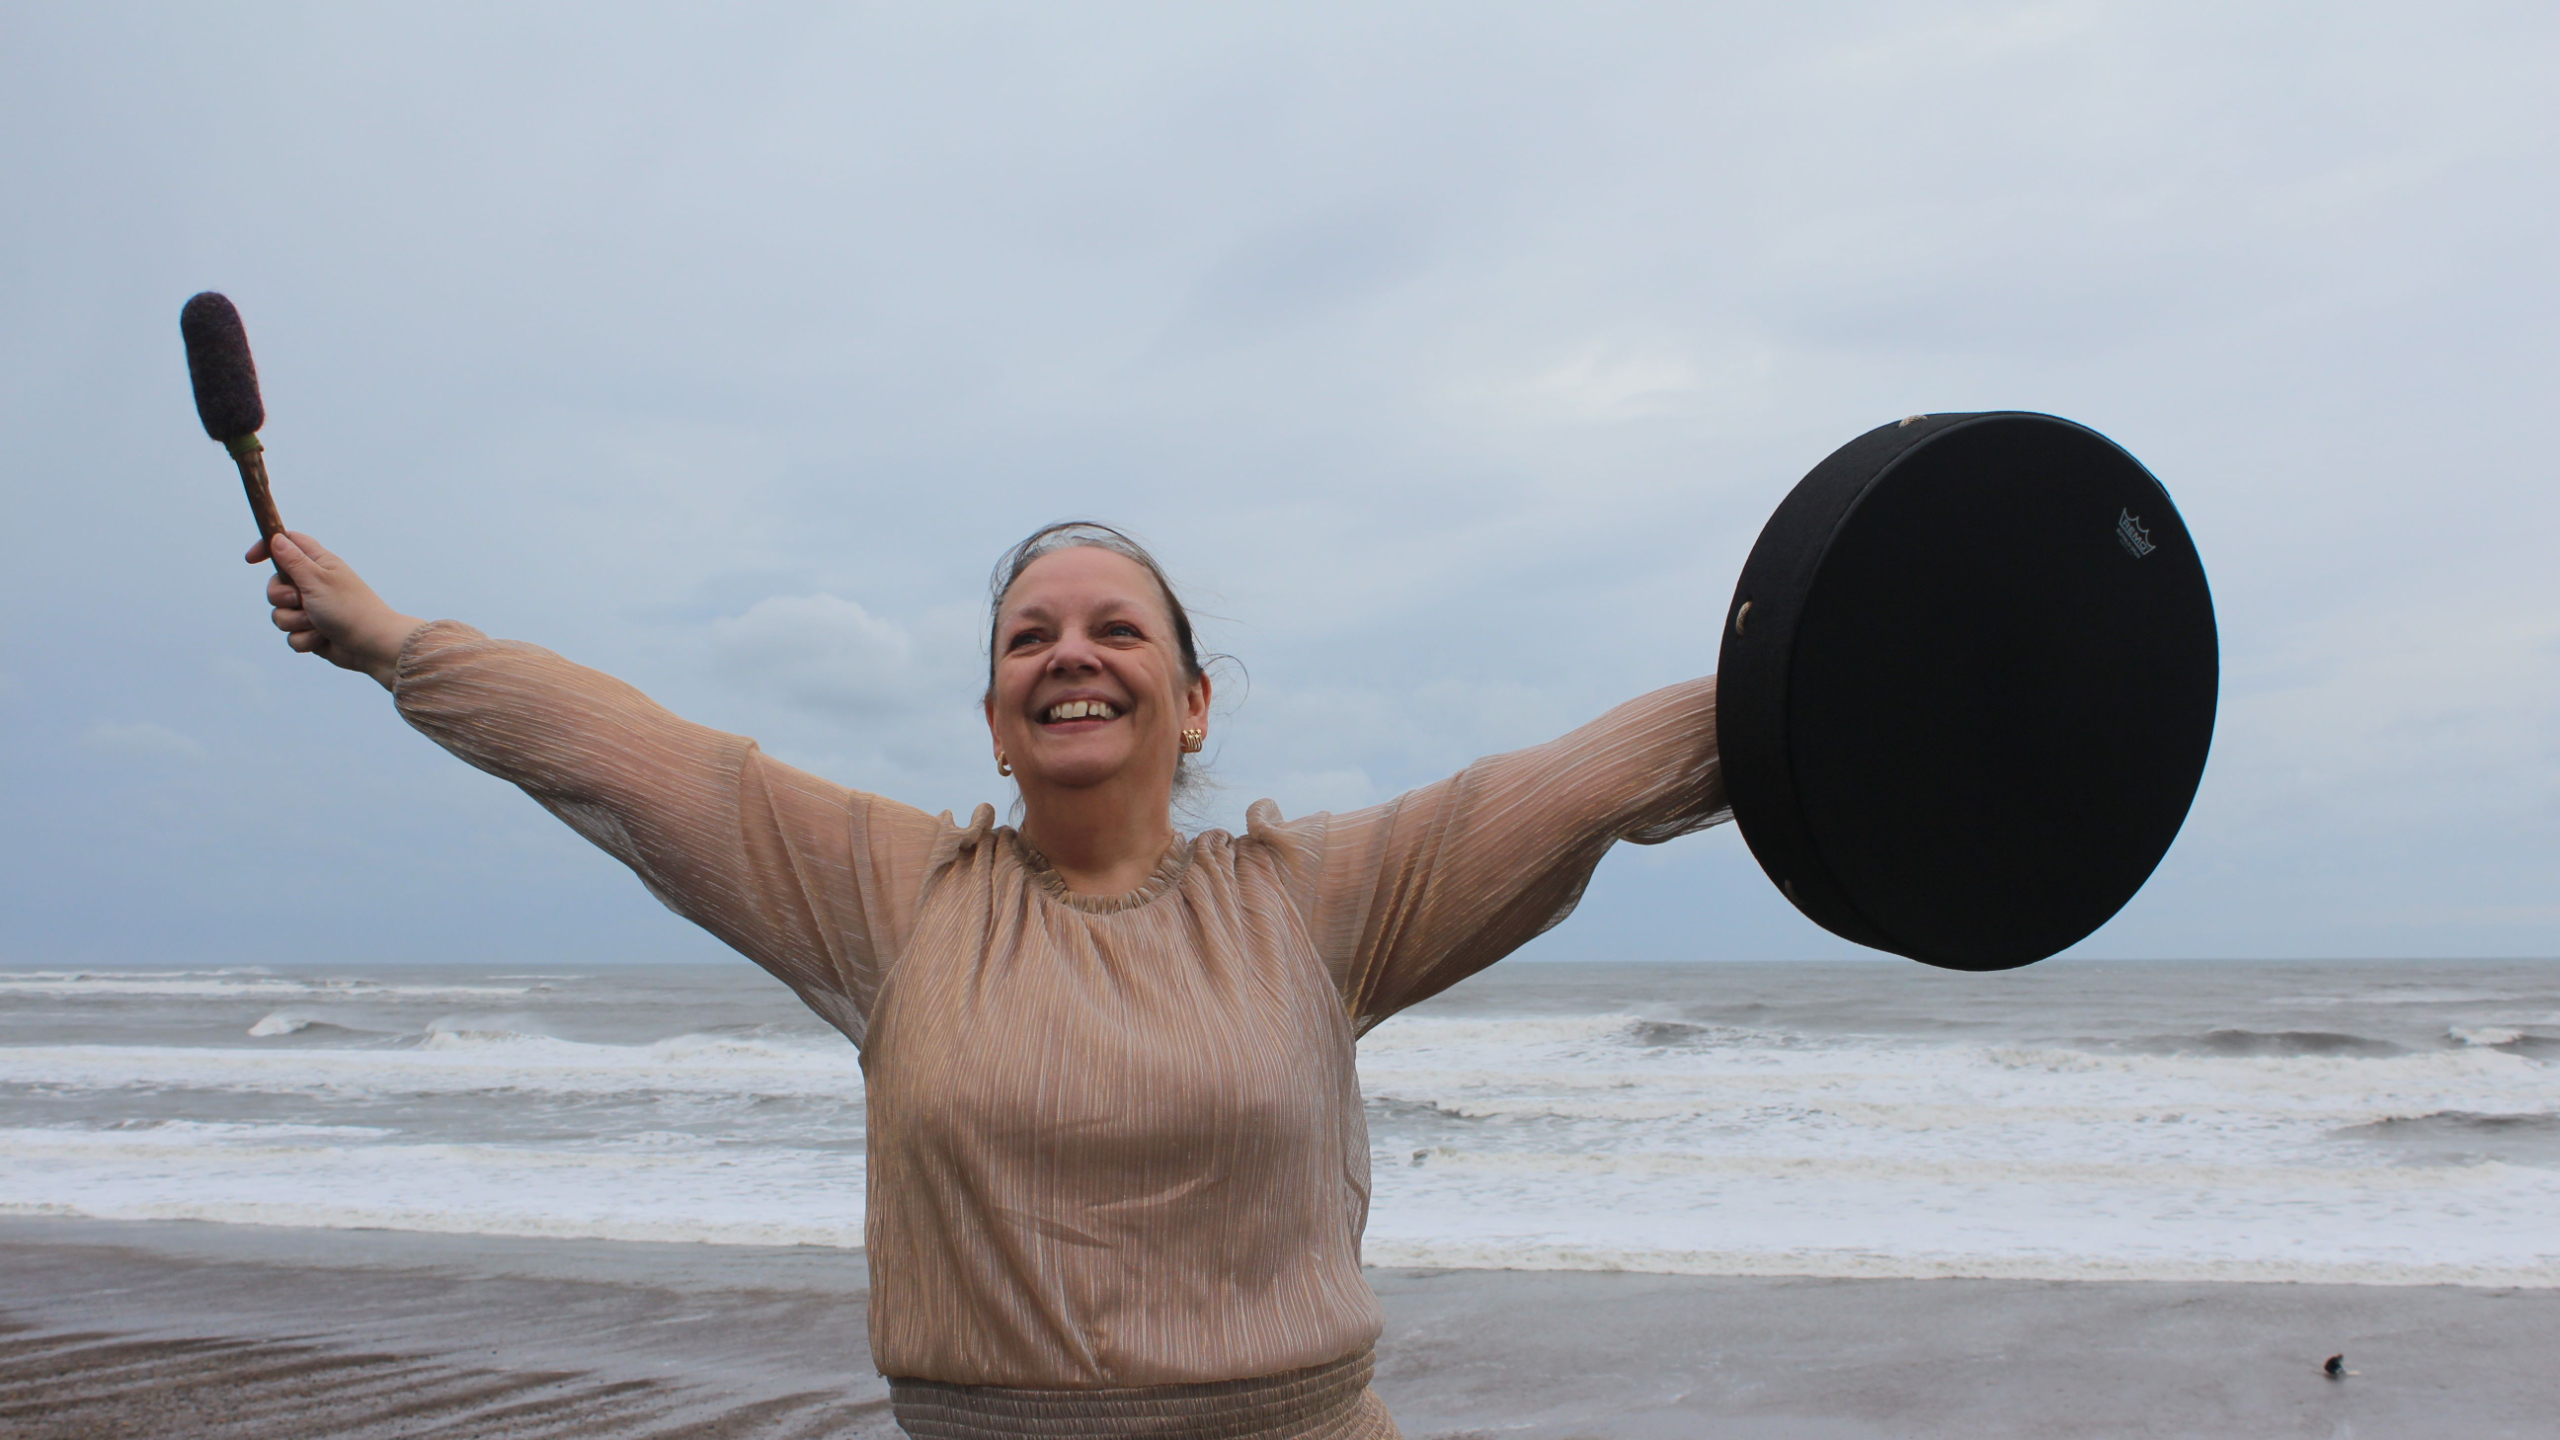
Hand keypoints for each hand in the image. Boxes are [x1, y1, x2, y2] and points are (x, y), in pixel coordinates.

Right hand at [249, 531, 425, 689]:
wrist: (371, 646)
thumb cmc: (348, 608)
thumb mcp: (317, 580)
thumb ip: (293, 561)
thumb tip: (277, 538)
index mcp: (319, 564)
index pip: (288, 544)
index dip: (267, 547)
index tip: (250, 560)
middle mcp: (314, 584)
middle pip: (275, 585)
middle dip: (280, 597)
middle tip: (299, 600)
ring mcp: (313, 609)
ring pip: (280, 613)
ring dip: (294, 622)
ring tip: (317, 624)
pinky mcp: (312, 631)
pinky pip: (291, 635)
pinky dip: (304, 639)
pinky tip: (321, 639)